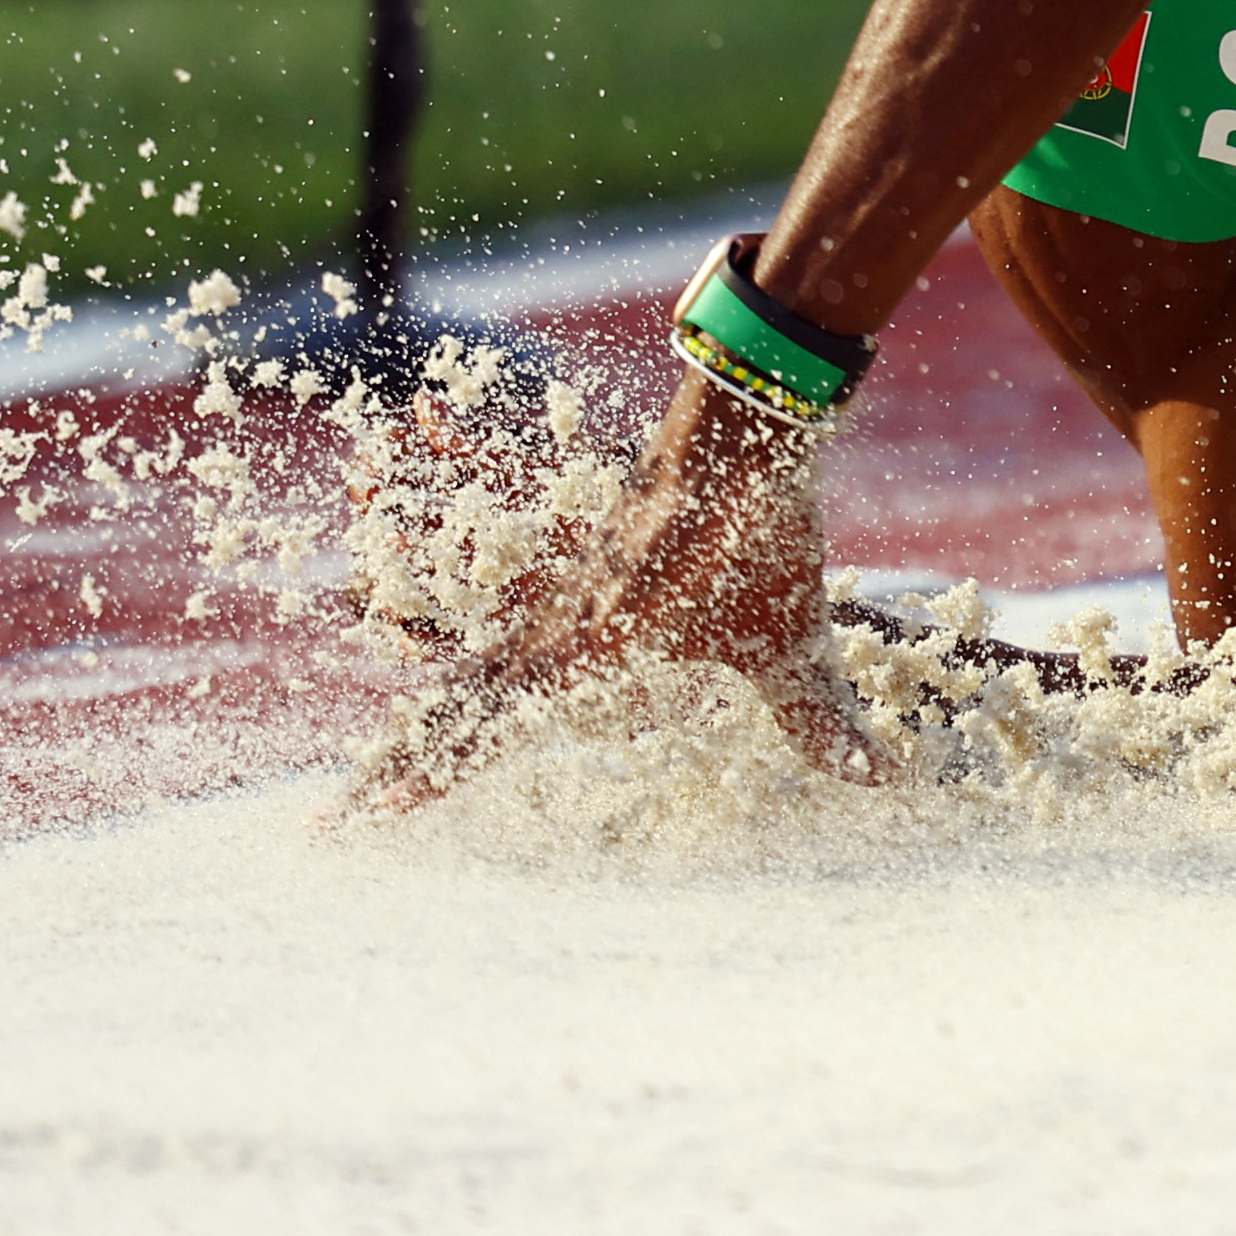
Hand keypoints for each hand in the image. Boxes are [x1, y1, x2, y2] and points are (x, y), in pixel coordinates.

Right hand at [352, 368, 887, 807]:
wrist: (743, 422)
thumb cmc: (761, 537)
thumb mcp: (787, 640)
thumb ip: (816, 717)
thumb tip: (884, 779)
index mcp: (583, 647)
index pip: (491, 722)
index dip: (433, 768)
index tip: (366, 813)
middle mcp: (555, 613)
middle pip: (464, 693)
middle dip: (413, 747)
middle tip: (352, 801)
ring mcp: (564, 571)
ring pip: (473, 633)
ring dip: (425, 672)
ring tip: (374, 705)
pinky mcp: (586, 537)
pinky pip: (507, 577)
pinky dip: (468, 589)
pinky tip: (453, 588)